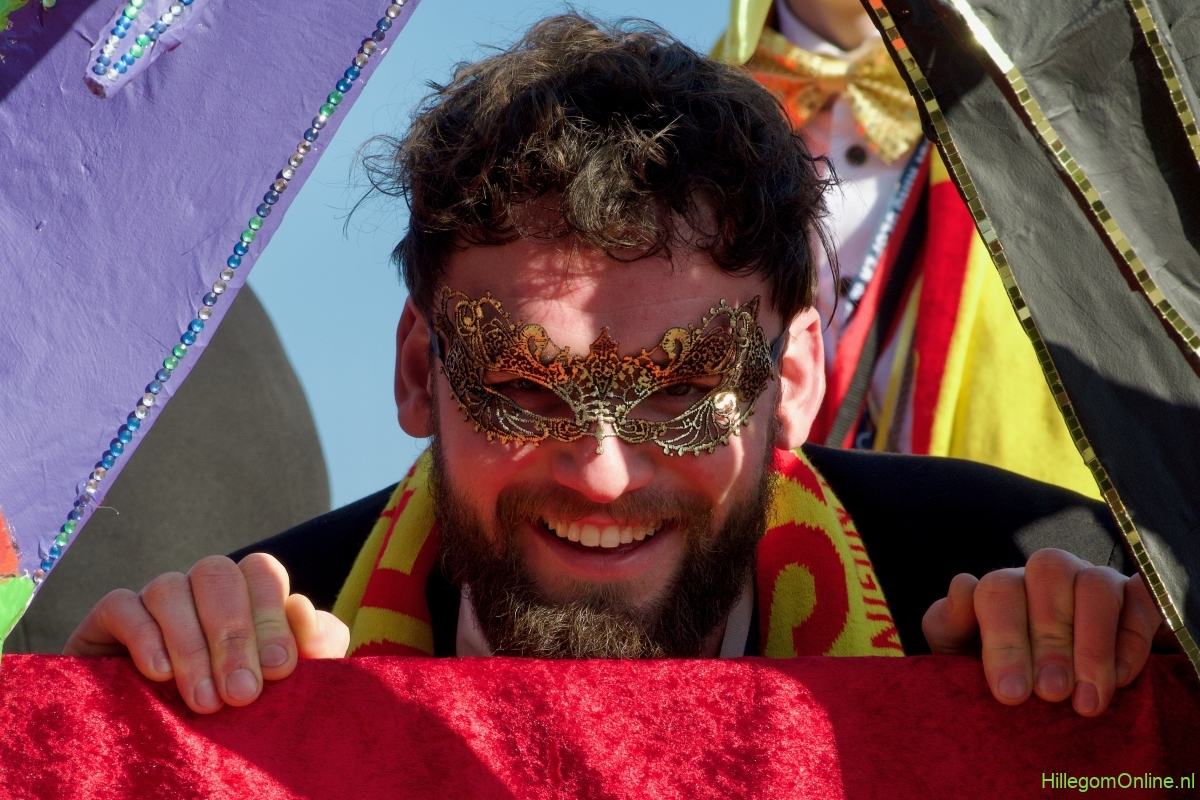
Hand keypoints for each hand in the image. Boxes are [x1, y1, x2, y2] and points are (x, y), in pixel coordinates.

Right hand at [64, 553, 349, 713]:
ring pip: (170, 588)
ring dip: (191, 647)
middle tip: (242, 695)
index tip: (280, 669)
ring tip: (205, 701)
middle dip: (234, 637)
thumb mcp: (286, 679)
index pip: (261, 571)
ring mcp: (154, 596)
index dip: (272, 616)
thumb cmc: (237, 699)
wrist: (163, 732)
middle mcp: (200, 585)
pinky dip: (143, 637)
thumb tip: (302, 609)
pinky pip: (122, 605)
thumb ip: (313, 646)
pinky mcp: (109, 617)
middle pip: (217, 575)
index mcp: (246, 590)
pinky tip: (159, 674)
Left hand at [922, 548, 1166, 715]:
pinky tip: (1118, 682)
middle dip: (1048, 643)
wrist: (1066, 689)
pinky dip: (1131, 642)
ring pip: (1095, 585)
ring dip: (1091, 646)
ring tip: (1085, 702)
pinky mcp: (1137, 597)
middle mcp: (1048, 574)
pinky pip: (1141, 602)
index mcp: (1004, 586)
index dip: (1003, 640)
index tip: (1010, 694)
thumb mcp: (964, 656)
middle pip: (1047, 577)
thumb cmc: (1008, 673)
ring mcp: (1094, 579)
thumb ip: (949, 625)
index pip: (998, 589)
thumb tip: (961, 585)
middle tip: (1050, 695)